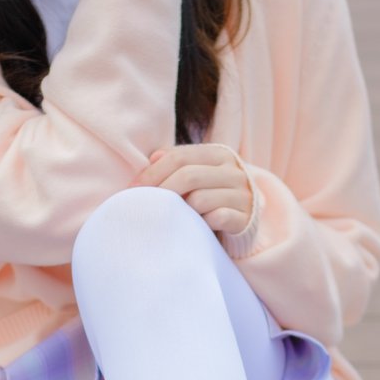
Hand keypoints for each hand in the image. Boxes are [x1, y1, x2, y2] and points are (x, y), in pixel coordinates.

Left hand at [133, 143, 254, 234]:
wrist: (246, 219)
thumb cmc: (212, 194)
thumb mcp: (197, 173)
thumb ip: (176, 162)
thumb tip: (152, 157)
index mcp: (220, 154)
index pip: (180, 157)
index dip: (153, 172)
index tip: (133, 188)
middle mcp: (235, 171)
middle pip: (188, 176)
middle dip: (161, 191)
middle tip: (146, 204)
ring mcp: (242, 195)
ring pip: (200, 199)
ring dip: (183, 210)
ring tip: (176, 215)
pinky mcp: (245, 218)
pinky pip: (216, 219)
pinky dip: (202, 223)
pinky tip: (197, 226)